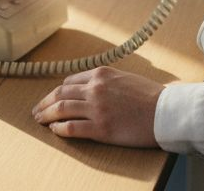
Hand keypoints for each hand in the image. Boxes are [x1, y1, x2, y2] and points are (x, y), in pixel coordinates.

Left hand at [33, 67, 161, 146]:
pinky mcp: (100, 128)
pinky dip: (59, 128)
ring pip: (61, 109)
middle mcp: (95, 89)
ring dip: (46, 115)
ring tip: (39, 120)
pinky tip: (55, 130)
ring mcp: (96, 108)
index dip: (57, 92)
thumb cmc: (151, 96)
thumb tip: (90, 88)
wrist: (166, 112)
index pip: (69, 81)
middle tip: (37, 110)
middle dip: (45, 103)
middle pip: (60, 94)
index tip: (52, 98)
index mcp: (101, 74)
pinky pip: (71, 128)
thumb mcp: (125, 78)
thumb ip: (106, 81)